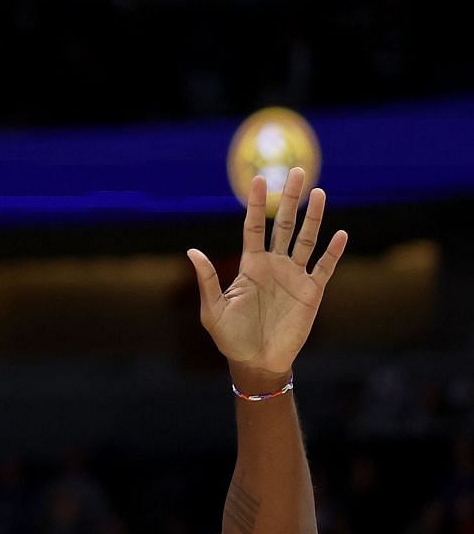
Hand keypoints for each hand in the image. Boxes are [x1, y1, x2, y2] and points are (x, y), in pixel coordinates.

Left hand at [188, 168, 346, 384]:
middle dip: (290, 199)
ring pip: (306, 240)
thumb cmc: (230, 337)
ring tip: (319, 192)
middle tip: (296, 171)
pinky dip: (333, 251)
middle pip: (284, 225)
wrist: (256, 362)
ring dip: (314, 217)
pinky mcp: (312, 293)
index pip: (254, 226)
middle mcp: (274, 265)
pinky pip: (324, 268)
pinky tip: (341, 233)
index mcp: (249, 265)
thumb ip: (206, 280)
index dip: (257, 203)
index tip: (259, 179)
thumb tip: (192, 251)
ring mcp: (294, 277)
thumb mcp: (213, 309)